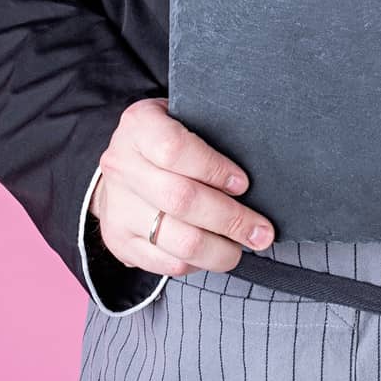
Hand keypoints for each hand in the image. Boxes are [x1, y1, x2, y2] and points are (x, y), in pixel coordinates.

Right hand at [89, 96, 276, 278]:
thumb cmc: (164, 138)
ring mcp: (118, 207)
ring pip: (177, 240)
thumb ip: (209, 133)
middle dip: (230, 219)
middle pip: (181, 200)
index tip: (243, 184)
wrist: (120, 164)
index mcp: (139, 126)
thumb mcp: (181, 117)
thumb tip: (257, 163)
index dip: (214, 168)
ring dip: (220, 250)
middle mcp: (122, 166)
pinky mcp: (119, 241)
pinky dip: (198, 263)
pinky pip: (166, 264)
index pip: (174, 149)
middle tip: (261, 230)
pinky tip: (214, 253)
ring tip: (243, 247)